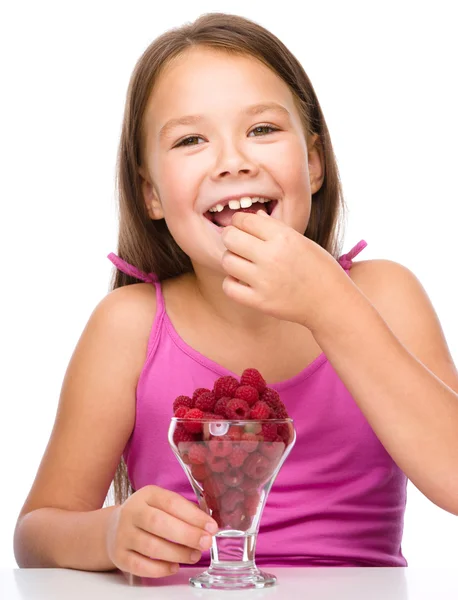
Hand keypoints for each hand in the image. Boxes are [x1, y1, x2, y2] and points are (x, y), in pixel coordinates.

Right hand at [106, 485, 217, 577]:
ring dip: (177, 553)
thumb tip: (207, 526)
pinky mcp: (119, 555)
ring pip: (151, 547)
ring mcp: (123, 534)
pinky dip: (160, 569)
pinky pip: (140, 566)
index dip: (194, 516)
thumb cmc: (148, 514)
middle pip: (159, 523)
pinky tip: (174, 566)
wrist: (114, 527)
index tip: (212, 527)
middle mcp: (132, 512)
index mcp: (147, 495)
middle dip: (187, 535)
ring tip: (194, 555)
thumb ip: (184, 511)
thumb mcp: (162, 504)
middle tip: (205, 542)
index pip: (172, 503)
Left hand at [220, 210, 348, 330]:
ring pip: (227, 260)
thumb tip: (254, 215)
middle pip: (230, 237)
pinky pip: (228, 287)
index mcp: (284, 237)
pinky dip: (231, 283)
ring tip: (243, 263)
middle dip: (231, 237)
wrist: (331, 302)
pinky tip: (242, 281)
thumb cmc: (319, 268)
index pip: (244, 220)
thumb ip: (275, 228)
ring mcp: (264, 281)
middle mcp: (272, 256)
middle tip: (238, 243)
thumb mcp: (302, 241)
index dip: (239, 221)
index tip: (242, 227)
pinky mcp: (260, 302)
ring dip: (232, 260)